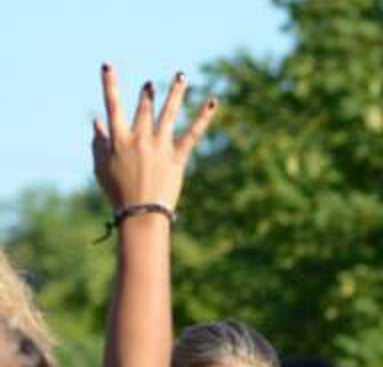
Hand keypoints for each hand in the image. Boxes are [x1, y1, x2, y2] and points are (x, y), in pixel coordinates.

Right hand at [91, 65, 216, 212]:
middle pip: (144, 109)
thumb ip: (98, 141)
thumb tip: (97, 120)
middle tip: (151, 83)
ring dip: (176, 93)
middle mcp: (139, 138)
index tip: (108, 66)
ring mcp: (160, 147)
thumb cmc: (117, 191)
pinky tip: (212, 103)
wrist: (140, 212)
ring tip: (181, 76)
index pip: (113, 105)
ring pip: (169, 114)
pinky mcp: (177, 157)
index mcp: (118, 139)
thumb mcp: (100, 166)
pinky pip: (192, 134)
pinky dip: (203, 118)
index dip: (110, 84)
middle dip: (148, 94)